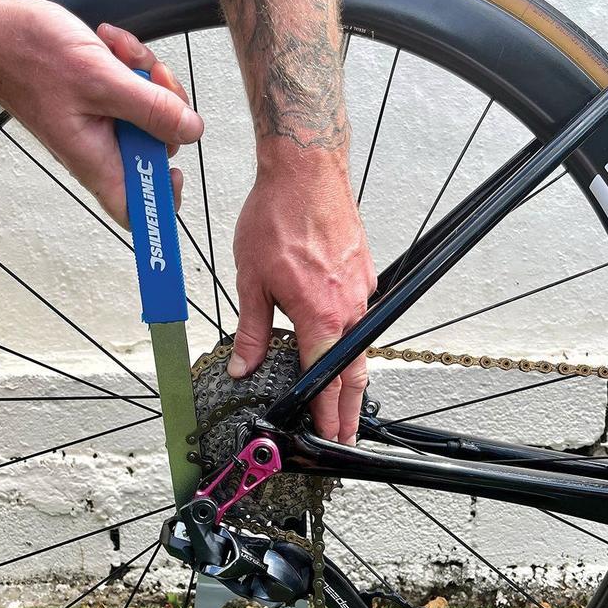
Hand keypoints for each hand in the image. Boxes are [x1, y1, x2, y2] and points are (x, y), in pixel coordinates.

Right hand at [0, 0, 202, 224]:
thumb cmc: (24, 53)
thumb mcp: (100, 79)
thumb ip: (151, 109)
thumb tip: (191, 132)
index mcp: (94, 159)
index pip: (136, 211)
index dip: (162, 201)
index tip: (175, 172)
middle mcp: (97, 147)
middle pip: (155, 149)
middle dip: (164, 110)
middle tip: (151, 81)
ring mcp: (96, 121)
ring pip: (147, 111)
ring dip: (144, 76)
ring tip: (119, 53)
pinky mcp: (95, 97)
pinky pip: (130, 87)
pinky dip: (128, 63)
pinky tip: (110, 44)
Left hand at [228, 144, 376, 444]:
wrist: (307, 169)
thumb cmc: (278, 215)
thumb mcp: (251, 280)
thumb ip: (250, 331)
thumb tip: (243, 366)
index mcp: (321, 316)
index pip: (327, 381)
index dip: (327, 415)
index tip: (329, 438)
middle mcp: (350, 308)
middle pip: (354, 374)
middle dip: (348, 411)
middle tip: (344, 436)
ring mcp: (362, 290)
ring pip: (360, 345)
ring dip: (351, 377)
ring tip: (342, 402)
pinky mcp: (365, 273)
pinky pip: (361, 316)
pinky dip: (353, 339)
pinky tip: (339, 343)